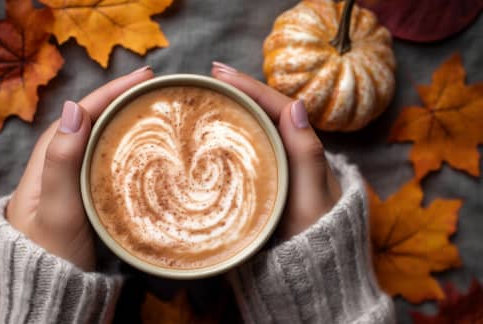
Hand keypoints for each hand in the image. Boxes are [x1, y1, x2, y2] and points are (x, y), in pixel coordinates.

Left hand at [6, 67, 153, 270]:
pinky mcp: (83, 195)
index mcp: (47, 160)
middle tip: (153, 87)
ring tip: (150, 107)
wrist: (47, 292)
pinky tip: (139, 146)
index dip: (110, 90)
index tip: (143, 77)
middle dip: (119, 98)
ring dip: (122, 118)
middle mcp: (56, 164)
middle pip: (89, 120)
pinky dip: (122, 145)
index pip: (80, 112)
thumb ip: (62, 162)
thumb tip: (74, 109)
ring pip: (97, 138)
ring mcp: (70, 180)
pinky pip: (103, 159)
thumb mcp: (58, 211)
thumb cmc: (51, 254)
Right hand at [211, 62, 340, 238]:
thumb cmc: (313, 241)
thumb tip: (296, 104)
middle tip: (208, 78)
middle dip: (238, 92)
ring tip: (207, 97)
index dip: (250, 86)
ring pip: (255, 131)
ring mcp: (277, 171)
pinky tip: (211, 137)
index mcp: (305, 153)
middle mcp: (292, 157)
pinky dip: (228, 139)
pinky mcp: (264, 187)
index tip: (220, 72)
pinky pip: (245, 154)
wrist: (311, 279)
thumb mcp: (311, 200)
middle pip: (264, 114)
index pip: (278, 107)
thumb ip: (306, 156)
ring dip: (233, 110)